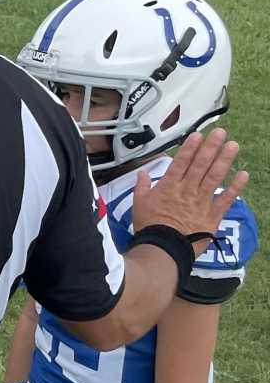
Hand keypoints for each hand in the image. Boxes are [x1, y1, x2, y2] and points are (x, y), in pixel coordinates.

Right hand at [131, 128, 246, 245]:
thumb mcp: (138, 204)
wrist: (163, 249)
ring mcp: (201, 202)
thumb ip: (141, 187)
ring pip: (214, 178)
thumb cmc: (150, 227)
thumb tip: (141, 174)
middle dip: (211, 148)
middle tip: (221, 133)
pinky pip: (225, 200)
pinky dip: (235, 187)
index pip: (181, 162)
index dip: (190, 147)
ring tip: (233, 146)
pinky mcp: (212, 216)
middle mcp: (187, 191)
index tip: (199, 135)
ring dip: (224, 161)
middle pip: (200, 165)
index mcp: (168, 187)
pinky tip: (243, 175)